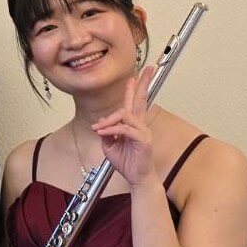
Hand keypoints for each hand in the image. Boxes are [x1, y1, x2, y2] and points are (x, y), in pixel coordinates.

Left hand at [92, 65, 158, 187]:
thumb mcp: (109, 145)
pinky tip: (102, 132)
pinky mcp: (143, 139)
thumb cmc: (126, 162)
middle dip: (143, 83)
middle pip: (142, 100)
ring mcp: (143, 131)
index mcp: (134, 125)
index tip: (133, 78)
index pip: (135, 104)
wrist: (136, 178)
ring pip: (125, 115)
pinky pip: (125, 129)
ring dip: (109, 120)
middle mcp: (140, 125)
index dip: (134, 90)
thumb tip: (101, 122)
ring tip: (98, 128)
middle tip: (149, 68)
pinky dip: (111, 129)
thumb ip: (106, 132)